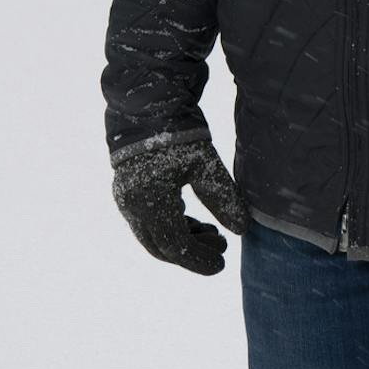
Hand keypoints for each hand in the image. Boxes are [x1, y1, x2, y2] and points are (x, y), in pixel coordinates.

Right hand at [110, 129, 249, 273]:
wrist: (146, 106)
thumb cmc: (178, 132)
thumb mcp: (204, 163)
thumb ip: (223, 197)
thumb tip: (241, 230)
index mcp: (149, 200)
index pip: (175, 245)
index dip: (199, 259)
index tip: (222, 263)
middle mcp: (132, 206)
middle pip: (161, 247)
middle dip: (192, 252)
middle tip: (221, 245)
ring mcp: (126, 200)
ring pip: (153, 237)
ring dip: (182, 240)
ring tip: (212, 232)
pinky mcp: (128, 193)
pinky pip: (148, 223)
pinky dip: (171, 227)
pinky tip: (193, 221)